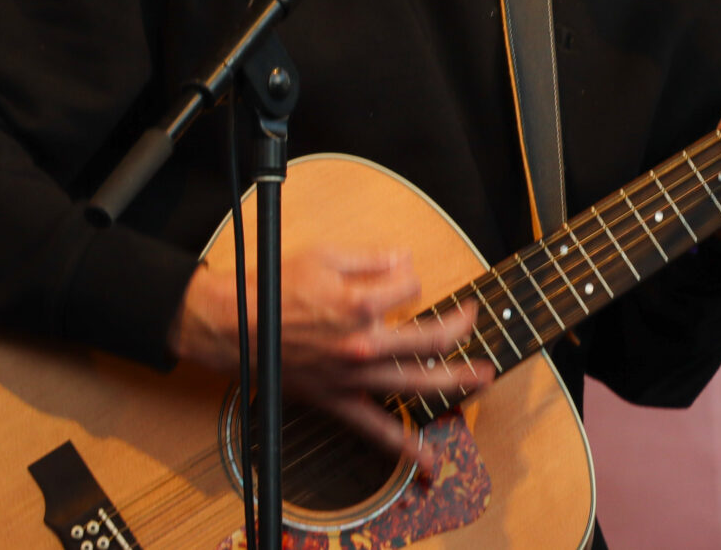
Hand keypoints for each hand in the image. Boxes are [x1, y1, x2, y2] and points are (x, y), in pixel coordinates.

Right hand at [167, 246, 490, 464]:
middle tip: (473, 319)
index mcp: (361, 303)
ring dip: (457, 382)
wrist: (236, 328)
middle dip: (460, 326)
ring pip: (417, 383)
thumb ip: (371, 259)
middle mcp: (364, 343)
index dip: (410, 276)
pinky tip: (428, 463)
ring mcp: (355, 376)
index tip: (401, 274)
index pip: (410, 285)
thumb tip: (405, 260)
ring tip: (484, 377)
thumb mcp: (325, 256)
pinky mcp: (340, 400)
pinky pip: (376, 430)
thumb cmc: (275, 288)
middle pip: (432, 338)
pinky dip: (404, 448)